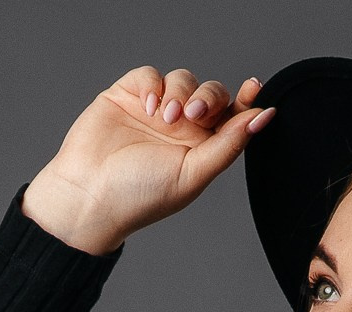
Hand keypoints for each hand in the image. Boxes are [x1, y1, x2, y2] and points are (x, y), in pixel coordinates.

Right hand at [21, 66, 274, 255]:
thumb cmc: (139, 196)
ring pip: (183, 79)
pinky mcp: (128, 96)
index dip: (245, 100)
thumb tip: (263, 117)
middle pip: (211, 92)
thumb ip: (228, 146)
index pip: (231, 117)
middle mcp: (180, 128)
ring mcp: (154, 111)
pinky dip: (153, 84)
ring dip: (180, 92)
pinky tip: (147, 106)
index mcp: (200, 149)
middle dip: (208, 97)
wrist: (89, 196)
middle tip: (193, 115)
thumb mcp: (193, 175)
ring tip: (165, 117)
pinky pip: (150, 74)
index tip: (252, 89)